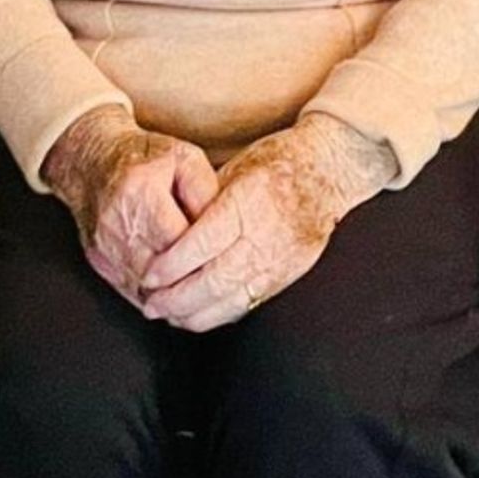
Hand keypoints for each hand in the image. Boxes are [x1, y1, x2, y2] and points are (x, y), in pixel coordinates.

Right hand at [42, 105, 219, 306]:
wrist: (92, 162)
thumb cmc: (143, 157)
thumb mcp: (184, 158)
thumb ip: (205, 190)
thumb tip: (220, 226)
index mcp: (140, 192)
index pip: (177, 241)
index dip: (203, 254)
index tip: (224, 257)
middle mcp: (117, 224)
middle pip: (161, 273)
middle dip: (191, 281)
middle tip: (216, 280)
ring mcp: (104, 248)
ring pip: (146, 290)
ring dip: (174, 295)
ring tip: (199, 289)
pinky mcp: (99, 263)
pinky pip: (131, 293)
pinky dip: (155, 296)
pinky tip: (174, 290)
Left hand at [138, 115, 396, 332]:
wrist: (329, 170)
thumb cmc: (277, 161)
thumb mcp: (236, 168)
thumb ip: (204, 203)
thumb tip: (167, 235)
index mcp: (249, 199)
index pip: (203, 242)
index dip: (172, 264)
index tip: (149, 275)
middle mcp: (266, 232)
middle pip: (215, 278)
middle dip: (177, 297)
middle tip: (150, 304)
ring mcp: (281, 258)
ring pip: (231, 298)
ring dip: (194, 313)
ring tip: (168, 316)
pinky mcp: (288, 275)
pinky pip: (248, 303)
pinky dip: (219, 314)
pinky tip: (199, 316)